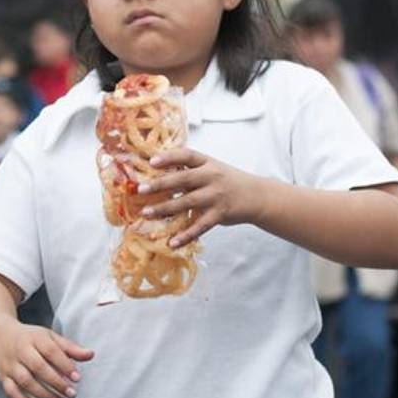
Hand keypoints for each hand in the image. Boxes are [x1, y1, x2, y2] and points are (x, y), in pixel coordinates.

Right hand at [0, 321, 93, 397]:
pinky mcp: (3, 377)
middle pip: (37, 367)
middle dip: (56, 382)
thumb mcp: (49, 337)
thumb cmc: (30, 339)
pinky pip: (11, 392)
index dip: (64, 364)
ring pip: (25, 381)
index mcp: (34, 338)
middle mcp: (20, 351)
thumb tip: (91, 355)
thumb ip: (69, 348)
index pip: (50, 351)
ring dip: (44, 395)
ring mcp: (10, 365)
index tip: (78, 378)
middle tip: (73, 394)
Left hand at [137, 148, 264, 247]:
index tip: (152, 162)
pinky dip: (186, 235)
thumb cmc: (226, 181)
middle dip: (161, 184)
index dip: (169, 157)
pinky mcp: (219, 214)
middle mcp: (211, 177)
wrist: (257, 196)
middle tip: (141, 189)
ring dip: (165, 209)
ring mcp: (216, 196)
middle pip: (184, 179)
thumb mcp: (211, 169)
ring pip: (187, 202)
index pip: (187, 155)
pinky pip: (200, 226)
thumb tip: (157, 176)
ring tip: (146, 213)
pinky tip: (172, 242)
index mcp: (207, 163)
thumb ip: (189, 171)